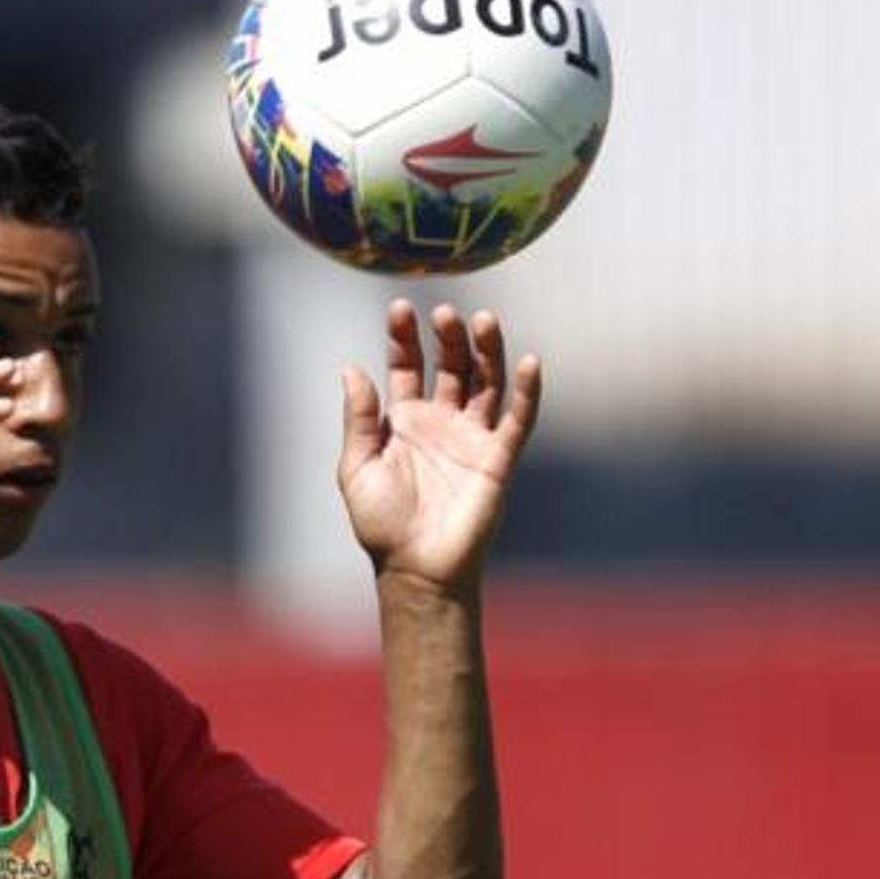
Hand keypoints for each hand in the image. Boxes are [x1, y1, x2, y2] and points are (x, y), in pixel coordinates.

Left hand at [338, 301, 542, 595]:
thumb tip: (351, 368)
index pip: (408, 365)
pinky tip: (527, 361)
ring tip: (483, 319)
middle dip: (449, 337)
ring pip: (486, 382)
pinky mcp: (498, 459)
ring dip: (487, 350)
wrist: (417, 569)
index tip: (400, 309)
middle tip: (445, 312)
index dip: (405, 337)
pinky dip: (526, 391)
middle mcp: (442, 422)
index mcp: (405, 420)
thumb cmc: (382, 524)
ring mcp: (472, 438)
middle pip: (452, 365)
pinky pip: (517, 420)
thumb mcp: (357, 467)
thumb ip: (359, 418)